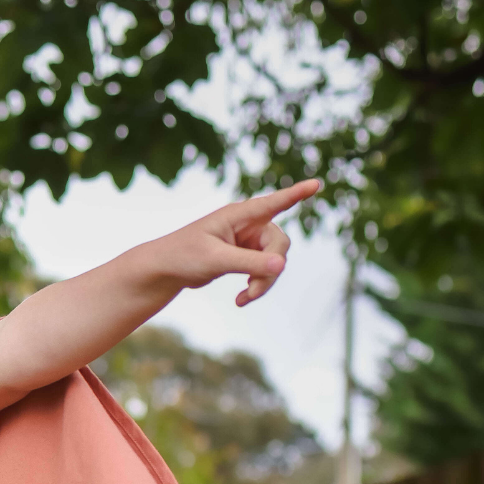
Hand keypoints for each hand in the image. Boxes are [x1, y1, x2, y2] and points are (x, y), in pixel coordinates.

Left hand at [156, 179, 321, 307]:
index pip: (274, 202)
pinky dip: (256, 287)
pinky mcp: (245, 257)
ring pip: (275, 262)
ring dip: (264, 283)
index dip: (296, 194)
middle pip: (279, 244)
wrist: (166, 270)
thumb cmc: (184, 255)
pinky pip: (264, 272)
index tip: (316, 184)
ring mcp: (248, 241)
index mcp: (240, 214)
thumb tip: (282, 267)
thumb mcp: (217, 259)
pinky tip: (241, 299)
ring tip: (243, 298)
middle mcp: (248, 224)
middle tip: (254, 290)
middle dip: (271, 269)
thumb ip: (249, 263)